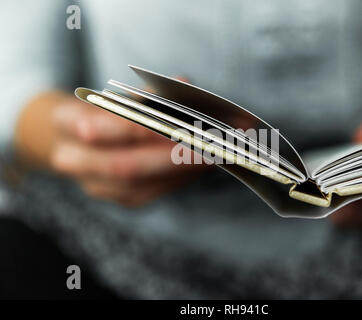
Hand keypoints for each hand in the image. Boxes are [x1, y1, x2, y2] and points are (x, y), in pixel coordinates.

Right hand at [15, 91, 206, 206]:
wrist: (75, 141)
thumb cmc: (101, 111)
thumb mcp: (113, 94)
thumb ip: (146, 93)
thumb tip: (184, 86)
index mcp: (64, 122)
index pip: (96, 127)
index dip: (138, 127)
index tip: (175, 120)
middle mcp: (72, 160)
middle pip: (123, 166)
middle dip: (171, 156)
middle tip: (208, 144)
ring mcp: (96, 186)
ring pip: (143, 185)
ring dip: (183, 169)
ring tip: (215, 153)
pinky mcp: (121, 199)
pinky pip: (153, 192)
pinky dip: (181, 178)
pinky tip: (203, 165)